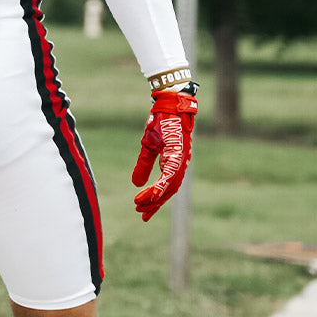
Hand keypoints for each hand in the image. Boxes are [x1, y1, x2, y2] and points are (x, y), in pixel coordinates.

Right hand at [131, 89, 197, 221]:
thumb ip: (144, 165)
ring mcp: (181, 158)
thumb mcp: (148, 146)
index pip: (166, 188)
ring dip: (156, 197)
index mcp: (174, 163)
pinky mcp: (178, 151)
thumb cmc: (161, 122)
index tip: (143, 212)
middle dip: (155, 203)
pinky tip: (152, 194)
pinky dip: (161, 185)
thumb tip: (135, 183)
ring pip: (170, 185)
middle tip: (141, 213)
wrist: (169, 103)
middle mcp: (180, 163)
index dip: (155, 201)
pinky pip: (170, 173)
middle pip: (169, 191)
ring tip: (141, 204)